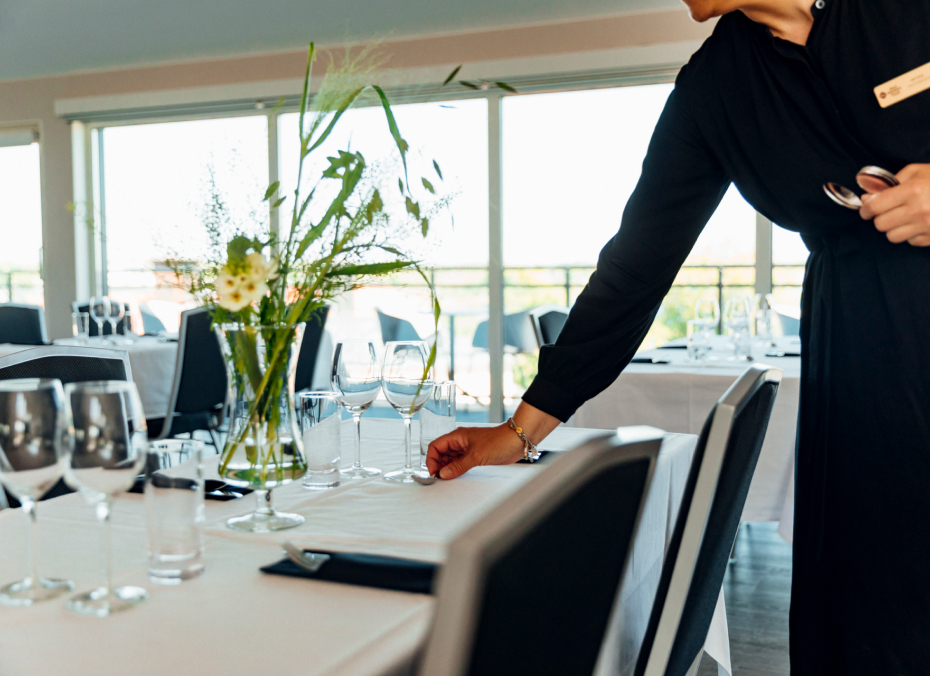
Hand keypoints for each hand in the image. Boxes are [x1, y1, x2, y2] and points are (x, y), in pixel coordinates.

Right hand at [426, 402, 560, 479]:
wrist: (516, 441)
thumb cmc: (498, 441)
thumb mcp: (475, 456)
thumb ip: (458, 466)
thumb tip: (443, 474)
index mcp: (457, 436)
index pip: (436, 446)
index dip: (431, 459)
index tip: (433, 472)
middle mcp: (460, 441)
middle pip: (441, 453)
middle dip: (438, 465)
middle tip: (440, 478)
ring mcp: (467, 448)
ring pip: (450, 458)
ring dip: (447, 468)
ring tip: (447, 478)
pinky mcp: (475, 455)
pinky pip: (460, 462)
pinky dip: (456, 469)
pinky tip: (456, 476)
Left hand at [860, 164, 929, 246]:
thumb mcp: (918, 171)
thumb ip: (891, 182)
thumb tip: (867, 196)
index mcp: (912, 190)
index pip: (874, 206)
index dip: (865, 209)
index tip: (866, 209)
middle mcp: (918, 210)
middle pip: (880, 224)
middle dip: (880, 218)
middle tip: (887, 211)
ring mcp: (927, 226)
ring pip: (892, 236)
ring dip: (894, 228)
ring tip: (904, 218)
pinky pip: (910, 242)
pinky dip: (911, 235)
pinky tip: (919, 224)